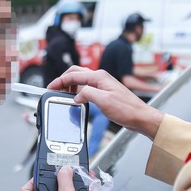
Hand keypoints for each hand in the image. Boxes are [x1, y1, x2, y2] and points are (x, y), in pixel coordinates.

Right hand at [48, 66, 163, 140]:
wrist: (140, 116)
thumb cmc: (126, 109)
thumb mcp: (103, 101)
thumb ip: (87, 95)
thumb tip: (76, 96)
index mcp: (99, 77)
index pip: (74, 75)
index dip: (60, 81)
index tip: (50, 87)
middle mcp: (101, 78)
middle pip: (76, 73)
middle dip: (63, 80)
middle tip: (55, 89)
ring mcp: (103, 85)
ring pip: (81, 80)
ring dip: (71, 85)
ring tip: (63, 95)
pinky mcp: (105, 92)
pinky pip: (87, 88)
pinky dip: (78, 91)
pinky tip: (77, 99)